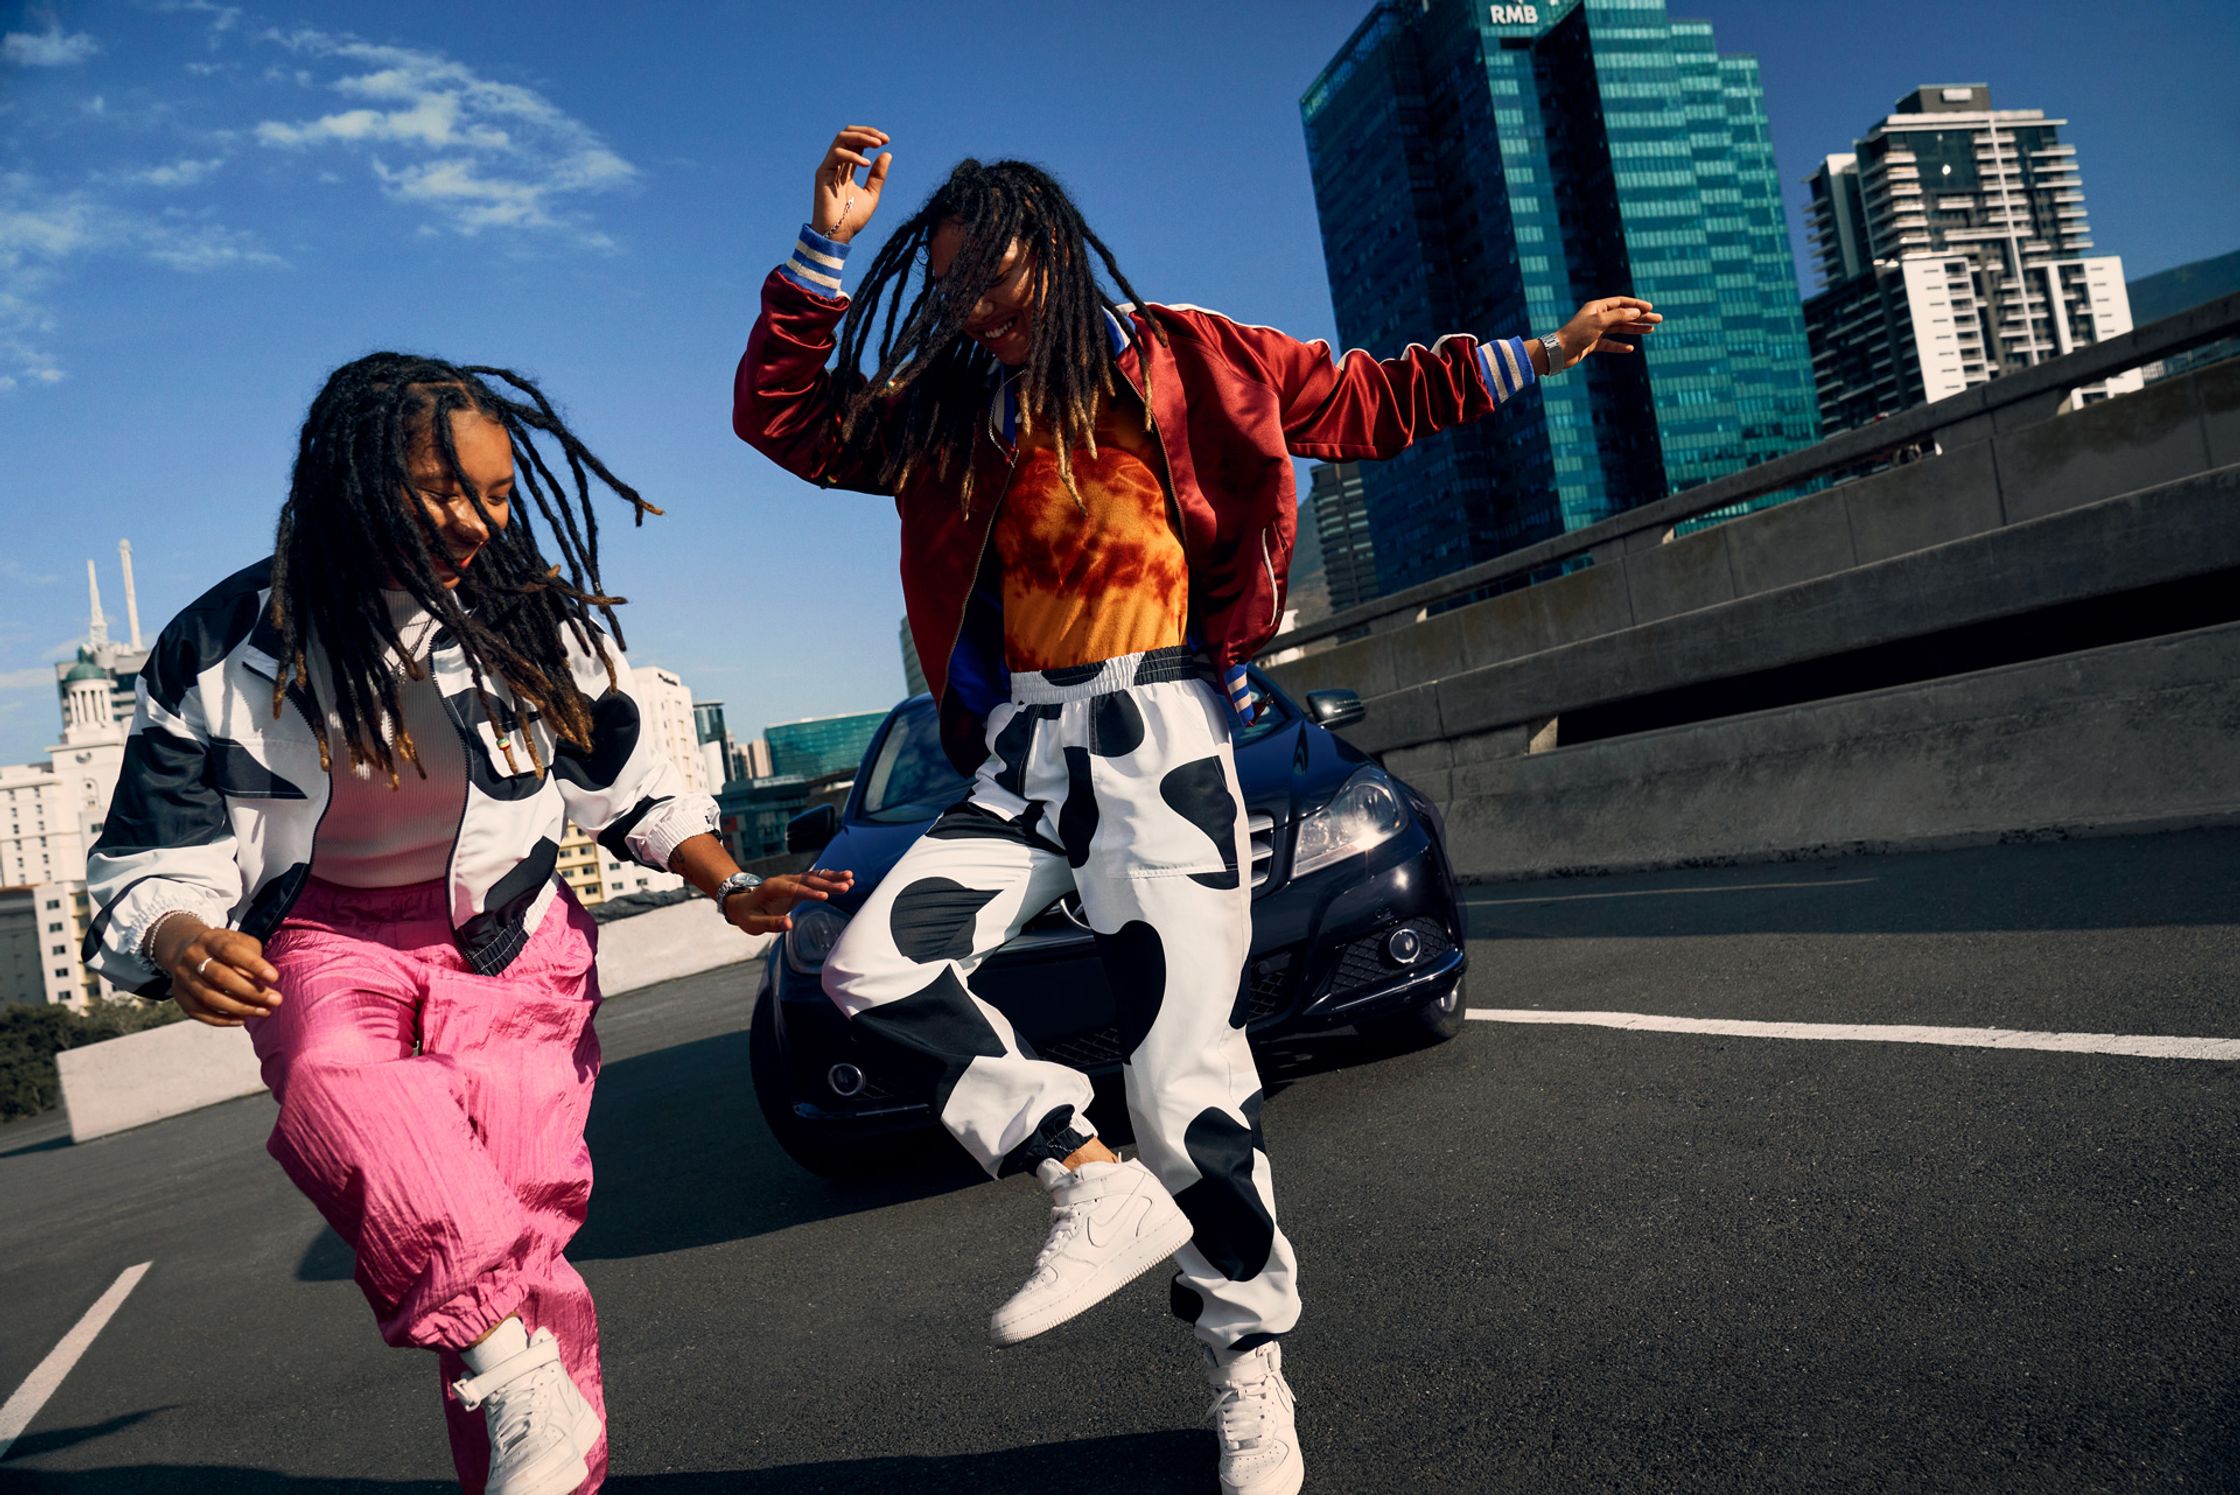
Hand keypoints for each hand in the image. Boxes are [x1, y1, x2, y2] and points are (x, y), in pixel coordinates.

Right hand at [152, 917, 280, 1026]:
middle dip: (251, 991)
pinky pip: (198, 1012)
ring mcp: (182, 977)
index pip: (230, 951)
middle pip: (220, 977)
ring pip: (209, 997)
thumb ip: (252, 957)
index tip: (274, 977)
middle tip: (276, 1000)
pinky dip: (221, 1019)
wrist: (185, 947)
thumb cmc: (225, 947)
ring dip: (240, 1008)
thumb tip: (262, 982)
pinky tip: (242, 1020)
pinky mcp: (179, 994)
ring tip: (265, 1012)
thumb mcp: (240, 942)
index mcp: (210, 939)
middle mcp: (193, 957)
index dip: (253, 964)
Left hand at [723, 867, 855, 935]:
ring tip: (850, 878)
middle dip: (827, 883)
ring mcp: (792, 881)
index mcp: (772, 888)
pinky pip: (815, 880)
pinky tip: (845, 879)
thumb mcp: (754, 923)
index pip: (794, 889)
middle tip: (846, 886)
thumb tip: (789, 925)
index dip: (810, 892)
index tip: (825, 897)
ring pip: (814, 877)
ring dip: (832, 877)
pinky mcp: (798, 885)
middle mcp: (784, 880)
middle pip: (808, 880)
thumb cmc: (748, 915)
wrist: (742, 903)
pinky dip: (829, 879)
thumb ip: (771, 924)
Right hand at [811, 126, 890, 244]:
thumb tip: (887, 154)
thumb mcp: (871, 194)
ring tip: (877, 144)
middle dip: (867, 132)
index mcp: (848, 168)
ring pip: (841, 138)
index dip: (871, 137)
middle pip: (848, 134)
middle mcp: (837, 164)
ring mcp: (829, 167)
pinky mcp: (822, 173)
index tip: (887, 141)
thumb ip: (878, 175)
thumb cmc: (853, 218)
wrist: (838, 234)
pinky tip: (866, 164)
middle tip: (883, 139)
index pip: (857, 142)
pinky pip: (837, 154)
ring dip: (861, 137)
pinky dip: (853, 155)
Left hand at [1544, 297, 1661, 371]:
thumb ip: (1619, 316)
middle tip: (1658, 320)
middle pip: (1623, 315)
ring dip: (1635, 329)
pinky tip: (1630, 348)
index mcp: (1597, 307)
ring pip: (1619, 329)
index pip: (1621, 302)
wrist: (1558, 352)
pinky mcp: (1592, 344)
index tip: (1651, 308)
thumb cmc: (1576, 334)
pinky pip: (1609, 344)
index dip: (1637, 304)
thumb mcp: (1600, 322)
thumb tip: (1637, 311)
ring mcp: (1595, 331)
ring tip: (1651, 330)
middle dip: (1641, 317)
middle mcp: (1597, 317)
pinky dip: (1619, 346)